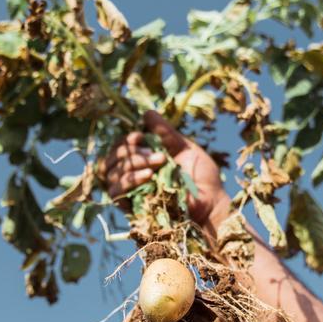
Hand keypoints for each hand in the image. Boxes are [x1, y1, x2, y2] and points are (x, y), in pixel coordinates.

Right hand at [104, 110, 228, 225]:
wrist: (210, 204)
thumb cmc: (202, 178)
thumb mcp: (185, 148)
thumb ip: (165, 133)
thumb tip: (147, 113)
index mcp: (144, 161)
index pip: (120, 148)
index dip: (126, 140)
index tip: (141, 136)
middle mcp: (133, 175)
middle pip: (112, 158)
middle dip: (131, 152)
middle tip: (157, 155)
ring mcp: (130, 192)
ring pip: (112, 172)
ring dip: (133, 163)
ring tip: (158, 163)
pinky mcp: (130, 208)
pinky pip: (115, 192)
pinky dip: (129, 180)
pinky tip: (148, 176)